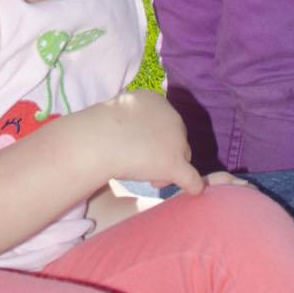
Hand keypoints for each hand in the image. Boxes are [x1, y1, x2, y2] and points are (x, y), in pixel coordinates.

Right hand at [88, 90, 203, 194]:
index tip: (140, 147)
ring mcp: (176, 141)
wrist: (100, 138)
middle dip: (162, 153)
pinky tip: (193, 191)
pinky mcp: (174, 164)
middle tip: (143, 166)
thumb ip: (131, 121)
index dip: (155, 138)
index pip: (165, 122)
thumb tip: (131, 135)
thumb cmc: (101, 126)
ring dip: (168, 169)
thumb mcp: (118, 113)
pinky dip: (192, 185)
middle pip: (176, 139)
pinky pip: (190, 178)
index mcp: (156, 101)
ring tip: (146, 178)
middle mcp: (172, 117)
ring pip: (182, 157)